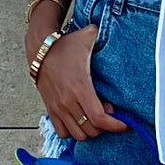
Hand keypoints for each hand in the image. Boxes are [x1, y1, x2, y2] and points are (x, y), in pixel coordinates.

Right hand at [28, 24, 129, 142]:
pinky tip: (81, 120)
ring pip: (78, 135)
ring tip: (95, 118)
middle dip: (105, 127)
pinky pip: (62, 132)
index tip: (125, 124)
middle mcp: (68, 101)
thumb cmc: (65, 45)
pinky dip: (74, 131)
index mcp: (80, 87)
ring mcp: (58, 107)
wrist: (39, 49)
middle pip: (91, 131)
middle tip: (110, 115)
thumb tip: (118, 29)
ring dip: (90, 131)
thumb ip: (105, 34)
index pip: (100, 118)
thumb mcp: (88, 37)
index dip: (115, 125)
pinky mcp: (50, 109)